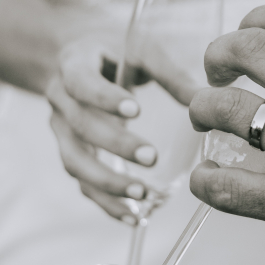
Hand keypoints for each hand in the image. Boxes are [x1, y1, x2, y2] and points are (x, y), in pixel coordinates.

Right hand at [47, 35, 198, 221]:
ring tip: (142, 194)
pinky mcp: (72, 153)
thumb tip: (204, 100)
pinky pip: (83, 183)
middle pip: (81, 127)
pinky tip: (134, 215)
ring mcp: (61, 130)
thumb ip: (169, 72)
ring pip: (76, 162)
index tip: (135, 110)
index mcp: (74, 64)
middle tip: (151, 157)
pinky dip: (106, 202)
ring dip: (107, 182)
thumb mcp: (139, 49)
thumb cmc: (113, 51)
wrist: (74, 56)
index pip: (82, 83)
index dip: (105, 98)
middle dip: (115, 144)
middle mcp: (60, 99)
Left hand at [188, 0, 264, 264]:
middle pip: (247, 49)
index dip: (255, 20)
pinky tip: (206, 180)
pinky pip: (227, 185)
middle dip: (218, 56)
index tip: (247, 36)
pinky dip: (205, 181)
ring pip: (226, 110)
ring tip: (205, 120)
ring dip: (203, 111)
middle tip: (216, 75)